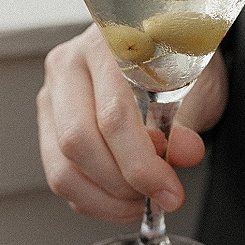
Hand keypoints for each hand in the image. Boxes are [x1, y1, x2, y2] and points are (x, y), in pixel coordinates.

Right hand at [37, 23, 228, 223]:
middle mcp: (69, 65)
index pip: (113, 115)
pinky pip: (60, 177)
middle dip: (122, 184)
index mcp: (106, 44)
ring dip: (106, 199)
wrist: (166, 51)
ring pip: (62, 167)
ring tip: (140, 201)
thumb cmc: (179, 64)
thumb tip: (182, 154)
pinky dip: (93, 200)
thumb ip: (184, 124)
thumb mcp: (195, 88)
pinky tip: (121, 199)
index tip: (169, 191)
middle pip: (78, 142)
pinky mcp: (48, 124)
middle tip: (157, 197)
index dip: (141, 164)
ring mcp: (53, 94)